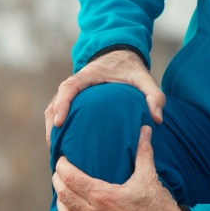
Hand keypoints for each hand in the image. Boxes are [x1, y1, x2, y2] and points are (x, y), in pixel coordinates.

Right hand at [43, 48, 165, 145]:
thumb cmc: (130, 69)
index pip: (68, 88)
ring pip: (52, 111)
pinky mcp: (72, 101)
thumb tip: (157, 119)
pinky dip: (57, 130)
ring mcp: (71, 94)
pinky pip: (58, 115)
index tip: (59, 122)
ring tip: (56, 153)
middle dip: (51, 125)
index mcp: (87, 76)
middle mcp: (74, 84)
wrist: (120, 57)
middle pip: (54, 104)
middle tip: (55, 147)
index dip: (61, 104)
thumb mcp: (145, 78)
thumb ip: (154, 96)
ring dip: (52, 130)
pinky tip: (63, 148)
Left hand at [53, 126, 190, 210]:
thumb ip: (143, 151)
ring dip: (61, 205)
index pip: (71, 178)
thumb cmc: (160, 207)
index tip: (62, 161)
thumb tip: (144, 128)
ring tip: (64, 196)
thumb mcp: (150, 177)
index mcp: (104, 196)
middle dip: (58, 182)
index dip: (62, 167)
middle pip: (64, 196)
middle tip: (59, 175)